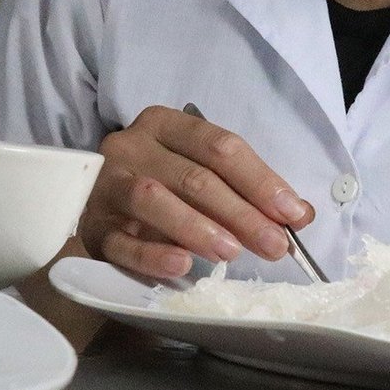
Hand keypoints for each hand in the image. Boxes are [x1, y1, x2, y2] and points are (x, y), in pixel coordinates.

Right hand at [79, 105, 314, 279]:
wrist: (90, 200)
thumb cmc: (157, 184)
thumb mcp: (200, 173)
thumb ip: (246, 189)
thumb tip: (299, 214)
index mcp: (163, 125)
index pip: (219, 146)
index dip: (260, 180)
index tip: (292, 213)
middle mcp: (132, 147)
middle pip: (194, 176)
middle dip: (241, 212)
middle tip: (273, 245)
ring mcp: (107, 185)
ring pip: (153, 199)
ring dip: (198, 227)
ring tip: (232, 252)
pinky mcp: (92, 227)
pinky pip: (121, 242)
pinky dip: (153, 253)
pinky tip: (182, 264)